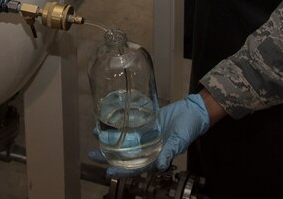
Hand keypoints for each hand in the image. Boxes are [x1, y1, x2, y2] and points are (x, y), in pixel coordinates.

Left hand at [86, 93, 209, 177]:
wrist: (191, 111)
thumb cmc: (188, 129)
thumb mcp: (179, 141)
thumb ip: (169, 153)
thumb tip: (160, 167)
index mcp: (155, 157)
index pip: (135, 167)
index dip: (121, 170)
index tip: (107, 171)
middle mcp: (147, 148)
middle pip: (124, 155)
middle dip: (108, 155)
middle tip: (91, 154)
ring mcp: (144, 135)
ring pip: (124, 140)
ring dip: (110, 138)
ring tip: (95, 134)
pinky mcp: (144, 123)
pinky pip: (129, 126)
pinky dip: (118, 125)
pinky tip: (107, 121)